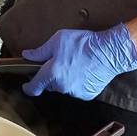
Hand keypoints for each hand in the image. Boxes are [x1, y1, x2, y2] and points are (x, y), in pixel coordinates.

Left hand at [22, 23, 136, 100]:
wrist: (109, 52)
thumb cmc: (84, 44)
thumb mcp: (58, 40)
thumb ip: (41, 51)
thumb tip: (27, 55)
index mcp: (52, 73)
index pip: (34, 87)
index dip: (28, 87)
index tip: (26, 86)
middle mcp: (62, 86)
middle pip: (50, 85)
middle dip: (51, 76)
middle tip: (60, 63)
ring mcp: (75, 92)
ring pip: (64, 88)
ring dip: (65, 79)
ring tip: (76, 64)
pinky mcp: (87, 95)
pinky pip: (77, 90)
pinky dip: (78, 83)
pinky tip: (84, 71)